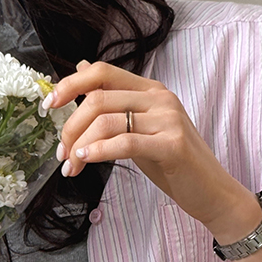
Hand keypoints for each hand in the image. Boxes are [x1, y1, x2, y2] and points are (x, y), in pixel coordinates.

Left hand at [46, 61, 260, 243]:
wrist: (212, 192)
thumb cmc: (173, 164)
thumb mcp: (139, 128)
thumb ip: (113, 102)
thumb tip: (79, 69)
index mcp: (151, 90)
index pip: (102, 72)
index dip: (71, 85)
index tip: (49, 106)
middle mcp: (160, 98)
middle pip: (99, 98)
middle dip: (70, 127)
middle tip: (61, 154)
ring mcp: (168, 119)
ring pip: (107, 121)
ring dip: (79, 146)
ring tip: (71, 167)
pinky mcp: (172, 145)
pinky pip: (125, 142)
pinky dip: (98, 151)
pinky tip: (85, 161)